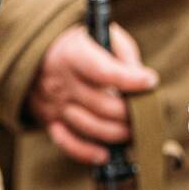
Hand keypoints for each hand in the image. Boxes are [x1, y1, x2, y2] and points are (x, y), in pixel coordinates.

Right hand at [26, 23, 156, 164]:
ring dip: (116, 133)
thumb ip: (123, 55)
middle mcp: (61, 81)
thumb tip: (142, 81)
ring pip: (89, 126)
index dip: (130, 80)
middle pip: (101, 104)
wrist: (39, 55)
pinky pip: (67, 143)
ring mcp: (54, 104)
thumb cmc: (81, 45)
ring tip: (131, 130)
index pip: (103, 71)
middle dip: (128, 112)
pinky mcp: (50, 121)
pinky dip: (87, 152)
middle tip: (143, 112)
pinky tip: (105, 154)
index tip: (149, 81)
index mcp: (72, 54)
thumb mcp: (101, 36)